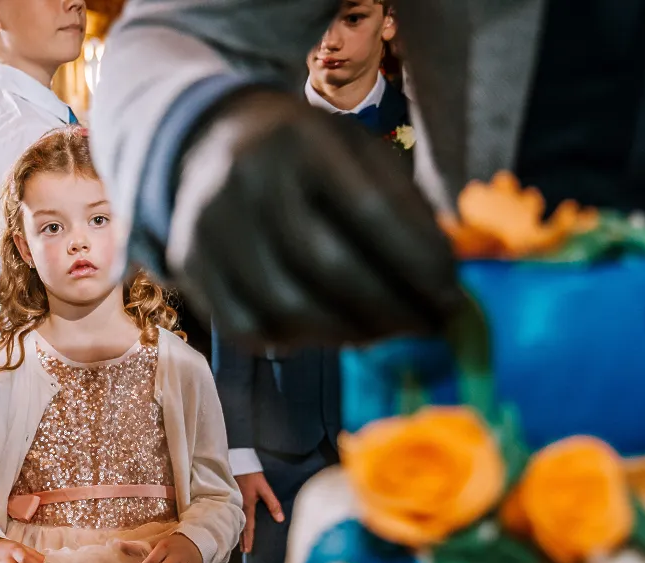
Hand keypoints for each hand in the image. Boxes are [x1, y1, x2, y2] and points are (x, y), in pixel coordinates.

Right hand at [168, 90, 461, 348]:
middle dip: (391, 310)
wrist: (212, 144)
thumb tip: (446, 288)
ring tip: (383, 332)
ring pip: (288, 307)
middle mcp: (249, 178)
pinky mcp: (191, 266)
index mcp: (303, 138)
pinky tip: (329, 332)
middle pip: (329, 266)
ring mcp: (212, 225)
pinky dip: (300, 342)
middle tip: (427, 328)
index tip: (453, 302)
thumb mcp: (359, 154)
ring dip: (349, 334)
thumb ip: (405, 210)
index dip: (418, 265)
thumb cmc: (308, 157)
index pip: (371, 211)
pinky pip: (249, 328)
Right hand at [236, 472, 283, 553]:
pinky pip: (232, 513)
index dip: (249, 539)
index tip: (248, 550)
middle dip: (242, 539)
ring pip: (235, 520)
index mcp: (247, 506)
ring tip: (238, 542)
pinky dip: (234, 522)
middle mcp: (239, 506)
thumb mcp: (265, 488)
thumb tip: (280, 519)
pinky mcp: (231, 497)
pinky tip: (234, 524)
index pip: (249, 526)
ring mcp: (233, 502)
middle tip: (244, 551)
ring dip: (238, 531)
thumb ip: (273, 504)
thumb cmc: (252, 475)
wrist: (239, 461)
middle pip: (240, 526)